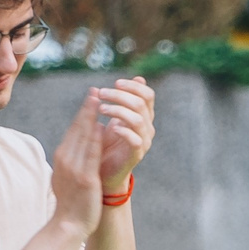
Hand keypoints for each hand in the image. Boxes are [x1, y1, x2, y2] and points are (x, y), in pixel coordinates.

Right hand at [50, 89, 106, 233]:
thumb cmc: (71, 201)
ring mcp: (73, 168)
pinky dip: (95, 139)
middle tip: (95, 90)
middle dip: (87, 109)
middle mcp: (66, 159)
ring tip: (100, 101)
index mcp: (63, 157)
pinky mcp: (84, 178)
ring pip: (83, 137)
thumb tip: (79, 144)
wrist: (68, 224)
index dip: (83, 113)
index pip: (73, 130)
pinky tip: (101, 126)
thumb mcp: (69, 175)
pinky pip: (90, 154)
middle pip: (77, 129)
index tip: (91, 97)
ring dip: (91, 117)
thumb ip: (74, 158)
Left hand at [92, 76, 154, 191]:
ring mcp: (144, 141)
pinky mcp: (136, 154)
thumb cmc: (107, 142)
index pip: (147, 95)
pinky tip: (110, 126)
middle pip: (141, 104)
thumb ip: (125, 99)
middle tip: (102, 93)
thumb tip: (139, 77)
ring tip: (100, 109)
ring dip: (118, 110)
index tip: (115, 83)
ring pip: (138, 119)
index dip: (133, 86)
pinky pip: (135, 140)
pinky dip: (123, 130)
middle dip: (120, 95)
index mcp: (144, 116)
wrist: (103, 172)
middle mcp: (147, 127)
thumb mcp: (116, 117)